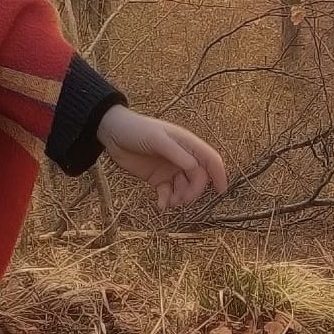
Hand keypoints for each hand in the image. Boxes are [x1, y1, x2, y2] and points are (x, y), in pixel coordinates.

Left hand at [97, 105, 226, 209]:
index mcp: (187, 144)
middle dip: (193, 191)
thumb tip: (195, 167)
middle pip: (199, 178)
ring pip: (185, 188)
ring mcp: (170, 169)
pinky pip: (168, 193)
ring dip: (181, 198)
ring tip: (168, 202)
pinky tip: (160, 204)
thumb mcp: (156, 139)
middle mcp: (182, 157)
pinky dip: (167, 200)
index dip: (218, 174)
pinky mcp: (157, 179)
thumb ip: (176, 152)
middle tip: (180, 200)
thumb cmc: (136, 129)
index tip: (221, 191)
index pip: (210, 159)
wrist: (112, 133)